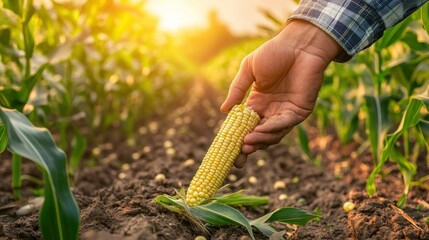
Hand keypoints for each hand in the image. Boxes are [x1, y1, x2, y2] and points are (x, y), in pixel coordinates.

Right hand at [220, 20, 341, 166]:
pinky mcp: (299, 111)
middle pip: (258, 136)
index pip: (245, 127)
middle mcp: (271, 111)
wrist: (299, 44)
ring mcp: (286, 112)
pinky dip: (273, 129)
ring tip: (246, 143)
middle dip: (248, 148)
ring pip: (272, 134)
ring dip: (259, 140)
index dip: (237, 139)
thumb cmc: (274, 52)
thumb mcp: (249, 69)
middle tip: (238, 158)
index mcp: (257, 103)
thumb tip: (223, 111)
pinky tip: (261, 130)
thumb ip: (237, 90)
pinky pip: (285, 124)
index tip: (227, 152)